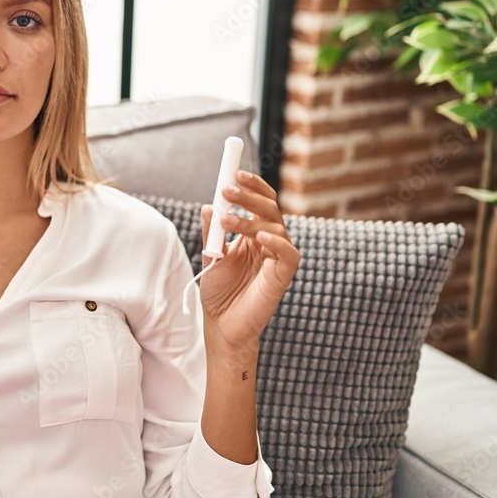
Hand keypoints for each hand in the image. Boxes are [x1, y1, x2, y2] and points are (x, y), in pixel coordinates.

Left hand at [199, 171, 299, 353]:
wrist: (221, 325)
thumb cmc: (219, 292)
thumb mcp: (211, 256)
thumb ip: (212, 232)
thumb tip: (208, 205)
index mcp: (253, 234)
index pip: (260, 202)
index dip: (251, 186)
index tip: (234, 172)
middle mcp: (268, 242)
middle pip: (269, 209)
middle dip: (248, 196)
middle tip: (228, 189)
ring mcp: (277, 257)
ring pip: (275, 227)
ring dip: (249, 220)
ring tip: (227, 221)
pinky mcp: (283, 275)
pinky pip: (288, 253)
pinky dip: (276, 243)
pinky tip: (260, 238)